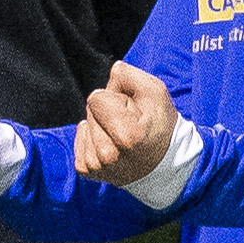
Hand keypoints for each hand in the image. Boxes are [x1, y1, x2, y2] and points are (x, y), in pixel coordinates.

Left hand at [74, 60, 179, 185]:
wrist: (163, 164)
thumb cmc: (160, 125)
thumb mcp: (155, 93)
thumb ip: (130, 75)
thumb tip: (112, 71)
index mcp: (126, 136)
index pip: (96, 98)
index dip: (116, 99)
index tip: (133, 112)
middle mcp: (108, 156)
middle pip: (89, 111)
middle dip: (107, 112)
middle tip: (129, 125)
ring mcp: (96, 166)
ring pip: (84, 125)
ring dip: (100, 126)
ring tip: (122, 136)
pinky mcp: (87, 171)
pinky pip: (80, 140)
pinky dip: (92, 139)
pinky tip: (111, 145)